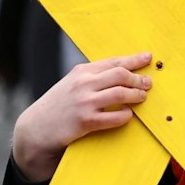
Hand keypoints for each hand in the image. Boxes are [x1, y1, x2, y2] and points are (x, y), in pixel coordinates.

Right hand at [10, 52, 153, 181]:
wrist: (37, 127)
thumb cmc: (60, 104)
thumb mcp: (72, 83)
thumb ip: (93, 76)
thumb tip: (123, 70)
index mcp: (81, 72)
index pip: (113, 62)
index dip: (134, 60)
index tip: (148, 58)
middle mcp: (83, 84)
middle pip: (121, 75)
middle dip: (138, 79)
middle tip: (148, 83)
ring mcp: (84, 102)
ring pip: (121, 94)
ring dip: (137, 95)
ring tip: (142, 97)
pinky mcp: (86, 121)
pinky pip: (116, 117)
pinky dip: (127, 115)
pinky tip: (128, 114)